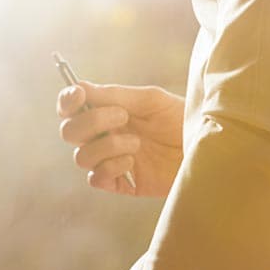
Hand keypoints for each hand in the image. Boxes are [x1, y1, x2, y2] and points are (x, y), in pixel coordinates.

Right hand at [57, 80, 183, 198]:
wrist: (203, 148)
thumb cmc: (179, 119)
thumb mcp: (151, 100)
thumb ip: (116, 95)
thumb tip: (82, 87)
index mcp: (107, 111)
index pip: (71, 107)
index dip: (66, 101)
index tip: (79, 95)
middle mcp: (103, 135)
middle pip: (69, 131)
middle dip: (91, 122)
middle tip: (123, 116)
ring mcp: (110, 159)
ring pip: (81, 156)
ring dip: (108, 146)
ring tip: (137, 143)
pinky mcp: (120, 183)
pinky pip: (96, 178)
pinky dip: (111, 167)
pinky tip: (133, 163)